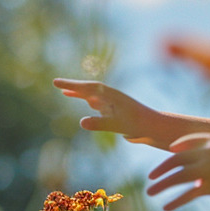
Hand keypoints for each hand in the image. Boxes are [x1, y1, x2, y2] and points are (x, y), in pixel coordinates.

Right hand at [53, 78, 169, 147]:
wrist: (154, 127)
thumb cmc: (138, 125)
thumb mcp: (118, 124)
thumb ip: (100, 123)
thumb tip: (81, 122)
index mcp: (110, 95)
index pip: (87, 88)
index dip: (71, 85)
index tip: (56, 83)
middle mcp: (110, 97)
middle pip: (88, 89)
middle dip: (72, 86)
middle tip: (55, 83)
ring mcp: (113, 103)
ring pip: (92, 95)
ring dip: (79, 93)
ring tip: (65, 92)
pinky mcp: (117, 111)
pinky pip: (99, 104)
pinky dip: (89, 101)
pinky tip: (87, 103)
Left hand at [146, 133, 209, 210]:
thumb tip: (201, 158)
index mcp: (209, 141)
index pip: (184, 143)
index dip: (174, 149)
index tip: (167, 154)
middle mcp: (205, 154)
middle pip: (175, 161)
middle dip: (161, 170)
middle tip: (150, 178)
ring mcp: (207, 169)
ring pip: (177, 177)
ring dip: (161, 185)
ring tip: (149, 192)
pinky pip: (188, 195)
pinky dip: (175, 201)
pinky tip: (166, 206)